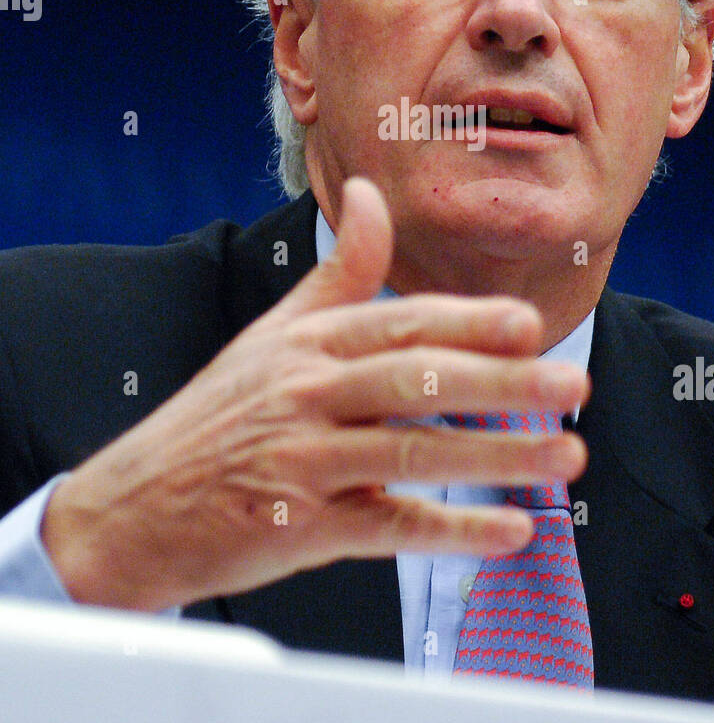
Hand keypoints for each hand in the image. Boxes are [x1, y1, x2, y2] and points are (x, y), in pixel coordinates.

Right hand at [41, 177, 588, 610]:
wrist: (136, 506)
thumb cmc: (221, 415)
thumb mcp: (275, 332)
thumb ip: (338, 268)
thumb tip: (369, 191)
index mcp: (307, 344)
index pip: (397, 325)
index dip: (465, 323)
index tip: (528, 323)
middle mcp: (307, 396)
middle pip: (414, 383)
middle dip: (499, 383)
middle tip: (569, 384)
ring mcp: (305, 463)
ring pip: (411, 455)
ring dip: (495, 456)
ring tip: (564, 455)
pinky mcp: (304, 527)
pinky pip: (390, 528)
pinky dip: (452, 531)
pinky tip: (511, 530)